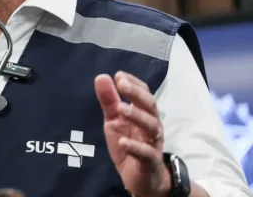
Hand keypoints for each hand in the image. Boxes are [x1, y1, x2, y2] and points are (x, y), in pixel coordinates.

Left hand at [95, 72, 170, 196]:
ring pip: (152, 127)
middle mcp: (152, 125)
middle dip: (136, 94)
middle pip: (150, 106)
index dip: (133, 84)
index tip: (119, 75)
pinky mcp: (150, 161)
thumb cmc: (129, 143)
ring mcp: (153, 143)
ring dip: (136, 116)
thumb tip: (102, 77)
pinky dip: (135, 147)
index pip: (144, 94)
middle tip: (121, 84)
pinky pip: (147, 153)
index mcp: (143, 114)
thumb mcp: (114, 121)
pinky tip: (123, 142)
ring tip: (121, 109)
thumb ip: (109, 101)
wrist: (143, 178)